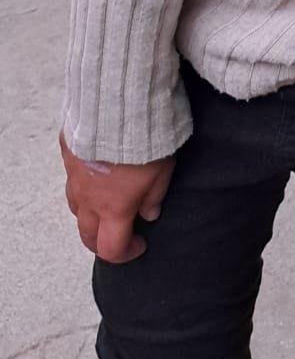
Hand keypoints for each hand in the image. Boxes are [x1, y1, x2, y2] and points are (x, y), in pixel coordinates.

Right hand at [59, 130, 174, 263]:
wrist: (116, 104)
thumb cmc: (145, 139)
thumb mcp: (163, 170)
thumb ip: (155, 196)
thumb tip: (150, 214)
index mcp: (114, 208)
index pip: (111, 248)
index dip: (126, 253)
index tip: (140, 244)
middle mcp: (89, 199)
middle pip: (87, 235)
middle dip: (102, 241)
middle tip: (120, 233)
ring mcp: (74, 177)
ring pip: (75, 208)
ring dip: (89, 215)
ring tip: (106, 205)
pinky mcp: (67, 154)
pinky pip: (71, 178)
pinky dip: (82, 185)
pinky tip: (95, 174)